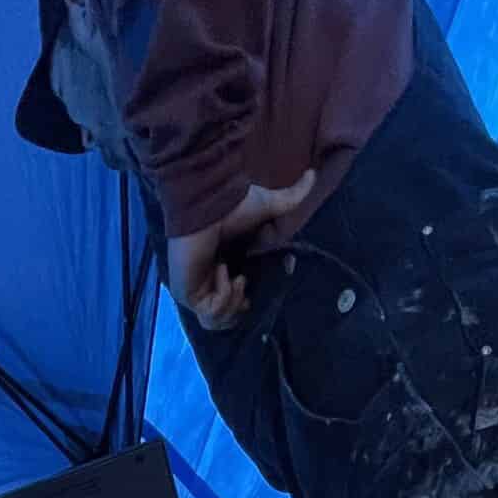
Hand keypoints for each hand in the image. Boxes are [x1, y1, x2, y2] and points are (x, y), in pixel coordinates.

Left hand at [166, 171, 317, 330]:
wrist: (208, 203)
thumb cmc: (232, 205)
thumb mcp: (268, 206)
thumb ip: (291, 198)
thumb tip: (312, 174)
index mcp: (221, 272)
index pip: (233, 305)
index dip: (245, 302)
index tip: (253, 284)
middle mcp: (206, 285)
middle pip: (224, 322)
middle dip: (239, 307)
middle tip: (243, 281)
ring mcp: (194, 291)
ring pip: (216, 323)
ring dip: (233, 302)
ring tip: (236, 277)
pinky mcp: (186, 293)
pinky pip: (210, 313)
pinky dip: (223, 294)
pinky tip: (221, 270)